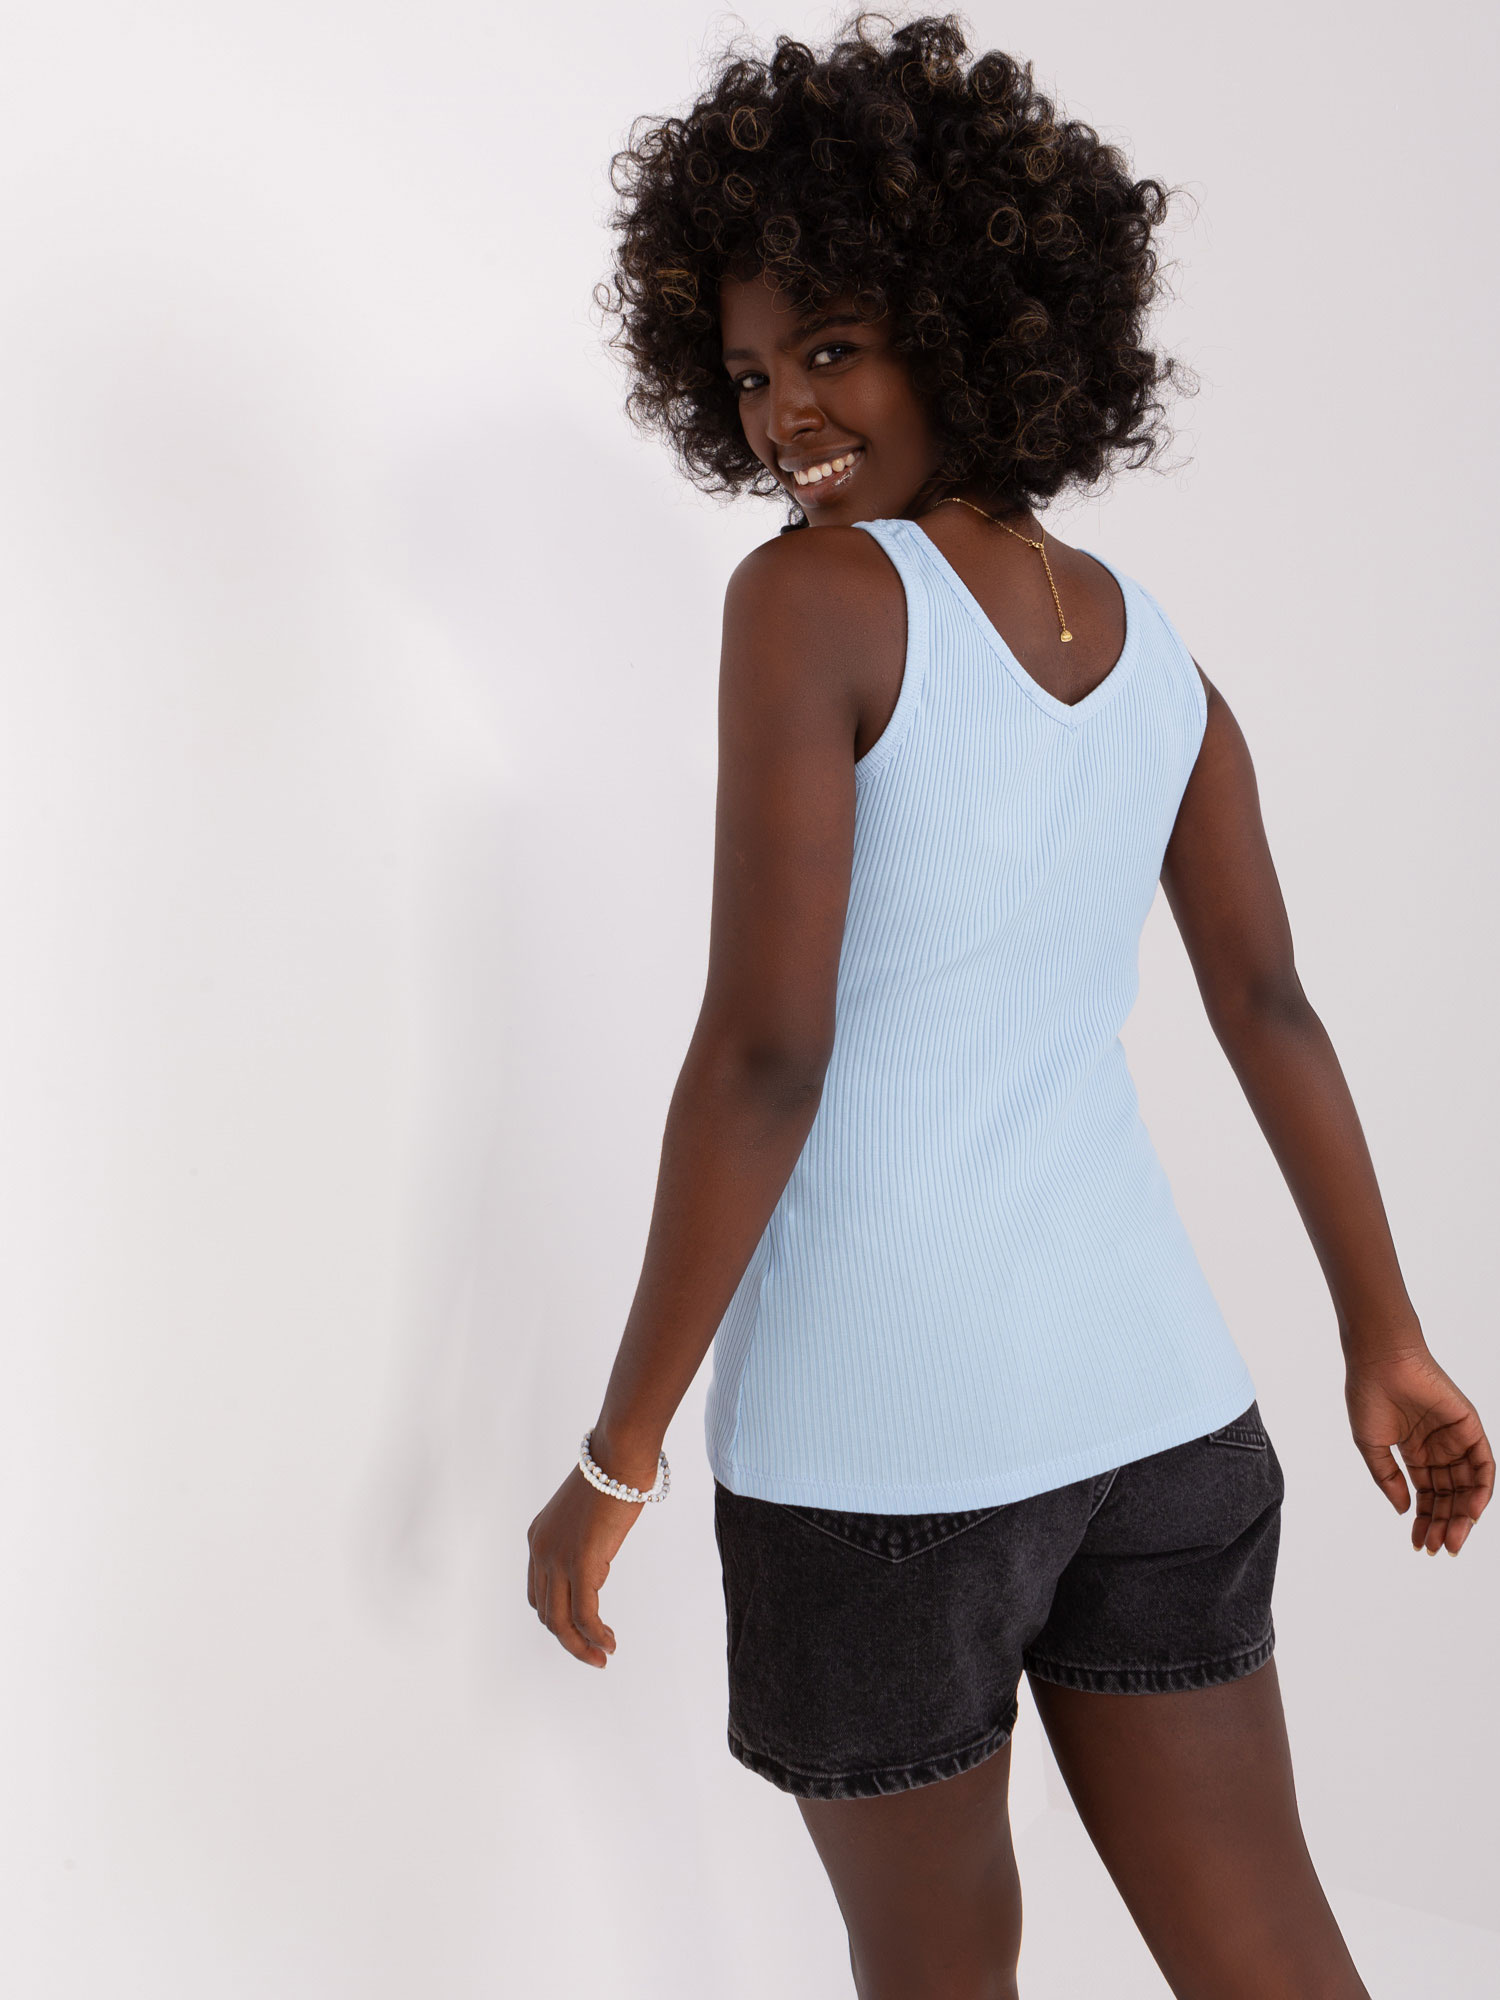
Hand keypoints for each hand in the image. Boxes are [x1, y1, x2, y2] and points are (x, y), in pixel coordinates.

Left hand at [526, 1457, 645, 1666]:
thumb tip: (595, 1566)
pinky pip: (584, 1614)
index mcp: (538, 1538)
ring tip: (603, 1656)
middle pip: (547, 1612)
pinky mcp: (580, 1563)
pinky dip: (595, 1635)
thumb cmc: (611, 1476)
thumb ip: (583, 1542)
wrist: (617, 1456)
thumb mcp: (586, 1515)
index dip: (559, 1618)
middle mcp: (540, 1550)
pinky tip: (609, 1642)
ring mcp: (557, 1558)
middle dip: (570, 1639)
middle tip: (595, 1654)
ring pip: (560, 1621)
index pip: (539, 1593)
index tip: (583, 1630)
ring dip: (581, 1646)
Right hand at [1345, 1344, 1493, 1555]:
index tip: (1418, 1545)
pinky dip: (1482, 1490)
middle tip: (1438, 1548)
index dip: (1423, 1521)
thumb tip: (1404, 1510)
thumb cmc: (1369, 1395)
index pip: (1426, 1494)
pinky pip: (1484, 1465)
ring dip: (1463, 1515)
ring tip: (1452, 1538)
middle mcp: (1439, 1448)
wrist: (1380, 1361)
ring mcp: (1456, 1438)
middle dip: (1444, 1524)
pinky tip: (1470, 1512)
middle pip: (1449, 1495)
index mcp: (1415, 1452)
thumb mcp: (1372, 1446)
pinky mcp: (1470, 1427)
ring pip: (1468, 1486)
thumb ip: (1388, 1479)